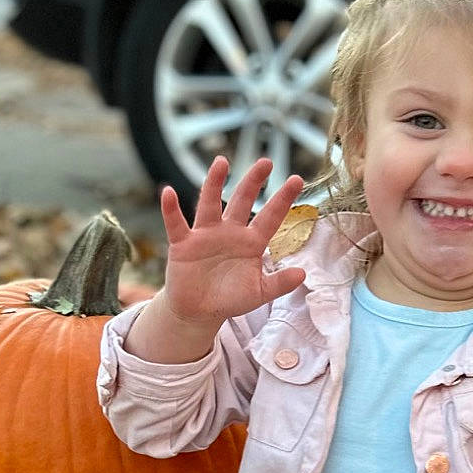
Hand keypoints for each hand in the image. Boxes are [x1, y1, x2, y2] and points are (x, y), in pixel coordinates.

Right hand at [159, 156, 309, 328]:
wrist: (200, 311)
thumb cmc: (230, 298)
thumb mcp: (259, 293)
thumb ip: (279, 283)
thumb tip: (303, 274)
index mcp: (251, 242)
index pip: (270, 217)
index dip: (283, 200)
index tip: (297, 179)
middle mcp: (230, 232)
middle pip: (242, 201)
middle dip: (253, 181)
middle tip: (265, 162)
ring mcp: (206, 235)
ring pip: (210, 204)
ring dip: (214, 183)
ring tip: (221, 162)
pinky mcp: (183, 244)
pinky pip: (176, 223)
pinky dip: (171, 209)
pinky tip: (168, 193)